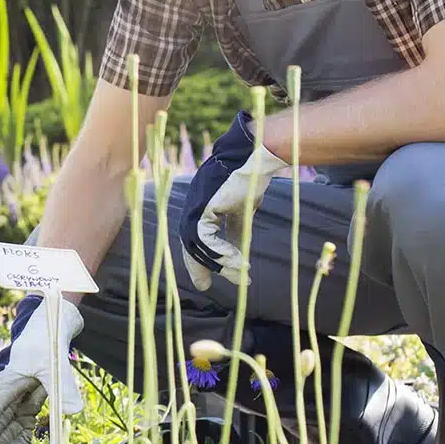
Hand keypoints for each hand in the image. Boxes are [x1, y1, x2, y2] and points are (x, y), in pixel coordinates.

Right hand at [0, 295, 84, 443]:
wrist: (54, 320)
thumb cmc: (44, 337)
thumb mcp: (52, 361)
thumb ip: (62, 387)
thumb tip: (73, 412)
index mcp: (0, 386)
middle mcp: (3, 397)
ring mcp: (14, 402)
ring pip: (8, 435)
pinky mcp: (26, 404)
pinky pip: (22, 431)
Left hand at [180, 112, 288, 289]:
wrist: (255, 158)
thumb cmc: (249, 181)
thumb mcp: (241, 213)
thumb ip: (235, 233)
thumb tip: (237, 261)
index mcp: (199, 207)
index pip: (193, 238)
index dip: (198, 259)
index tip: (204, 280)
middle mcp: (192, 205)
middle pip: (189, 243)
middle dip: (197, 266)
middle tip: (205, 285)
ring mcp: (195, 204)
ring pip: (196, 243)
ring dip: (216, 261)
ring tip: (237, 274)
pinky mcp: (204, 205)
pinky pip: (205, 236)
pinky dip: (221, 251)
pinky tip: (237, 260)